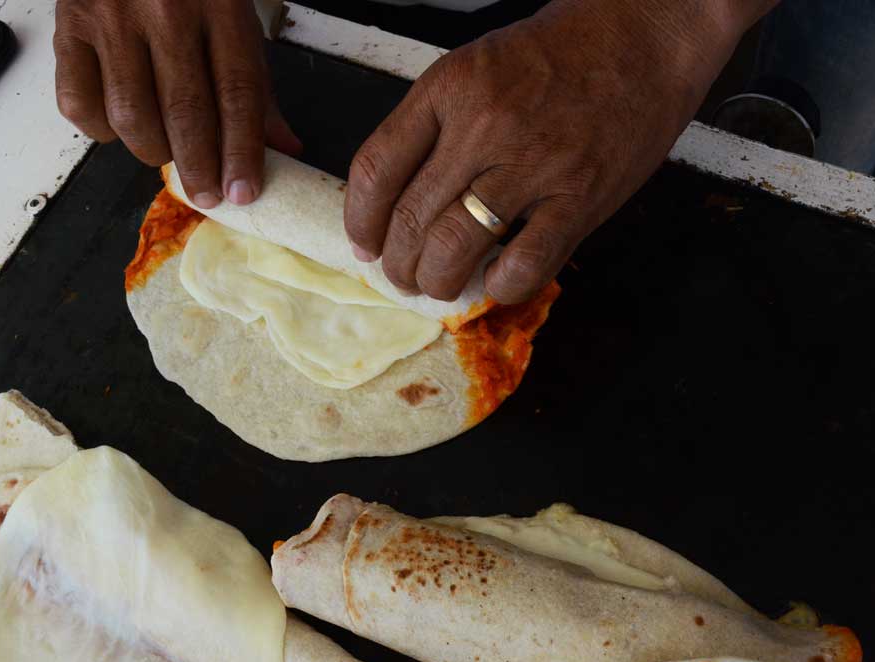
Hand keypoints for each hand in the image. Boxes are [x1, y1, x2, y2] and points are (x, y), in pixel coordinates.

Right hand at [54, 0, 300, 207]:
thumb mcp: (237, 23)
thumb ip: (257, 88)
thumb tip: (285, 149)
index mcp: (220, 7)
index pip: (237, 95)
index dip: (242, 153)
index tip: (243, 192)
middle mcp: (165, 9)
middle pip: (185, 112)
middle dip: (199, 168)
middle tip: (207, 195)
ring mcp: (112, 16)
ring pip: (131, 116)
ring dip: (153, 151)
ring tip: (167, 151)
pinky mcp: (69, 25)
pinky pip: (79, 103)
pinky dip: (101, 131)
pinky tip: (121, 126)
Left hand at [344, 0, 776, 303]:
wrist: (643, 35)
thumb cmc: (556, 53)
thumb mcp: (475, 66)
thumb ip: (434, 126)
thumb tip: (397, 198)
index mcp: (449, 89)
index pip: (377, 169)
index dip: (360, 221)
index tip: (363, 244)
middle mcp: (484, 126)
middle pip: (411, 218)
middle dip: (396, 264)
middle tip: (401, 276)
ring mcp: (534, 164)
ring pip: (455, 246)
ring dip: (436, 281)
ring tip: (438, 285)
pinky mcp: (580, 197)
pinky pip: (525, 263)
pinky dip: (501, 286)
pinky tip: (496, 283)